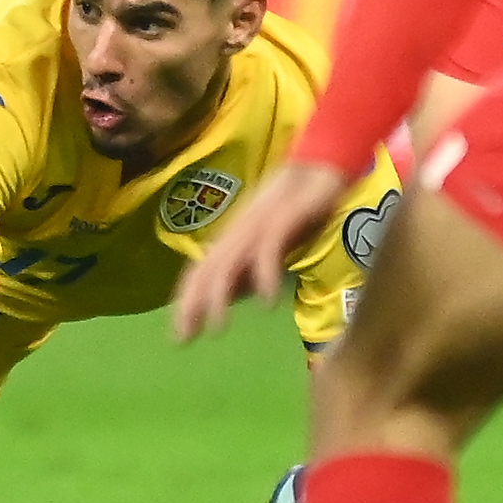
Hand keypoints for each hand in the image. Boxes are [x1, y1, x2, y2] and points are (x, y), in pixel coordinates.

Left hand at [175, 157, 346, 341]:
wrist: (322, 164)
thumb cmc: (298, 206)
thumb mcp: (270, 243)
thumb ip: (252, 265)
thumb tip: (236, 296)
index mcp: (234, 237)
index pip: (200, 271)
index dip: (187, 300)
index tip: (181, 335)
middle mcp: (239, 231)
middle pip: (206, 268)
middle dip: (192, 304)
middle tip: (185, 338)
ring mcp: (259, 223)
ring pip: (229, 261)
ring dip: (220, 296)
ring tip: (217, 327)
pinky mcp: (284, 216)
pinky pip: (268, 249)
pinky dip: (264, 277)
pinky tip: (266, 302)